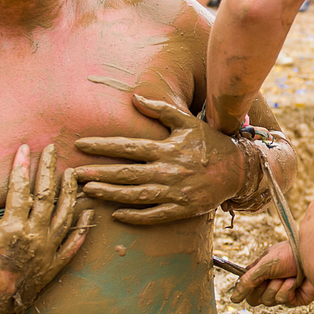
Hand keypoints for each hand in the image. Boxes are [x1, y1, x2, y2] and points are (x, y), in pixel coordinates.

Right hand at [0, 143, 92, 313]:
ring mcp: (47, 254)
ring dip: (70, 193)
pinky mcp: (52, 269)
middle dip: (49, 169)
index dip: (23, 166)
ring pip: (66, 217)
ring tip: (72, 174)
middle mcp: (35, 238)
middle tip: (52, 149)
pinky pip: (73, 247)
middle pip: (47, 196)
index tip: (25, 147)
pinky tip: (88, 215)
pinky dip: (82, 230)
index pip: (22, 188)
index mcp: (13, 227)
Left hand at [72, 94, 245, 224]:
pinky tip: (117, 215)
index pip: (128, 147)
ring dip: (111, 194)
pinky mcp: (183, 209)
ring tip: (89, 191)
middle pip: (127, 173)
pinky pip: (155, 215)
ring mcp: (175, 192)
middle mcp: (169, 171)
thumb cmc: (210, 143)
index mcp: (167, 148)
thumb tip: (135, 97)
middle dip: (99, 173)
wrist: (239, 169)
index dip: (103, 146)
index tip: (80, 145)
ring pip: (137, 195)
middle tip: (74, 174)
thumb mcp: (187, 121)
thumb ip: (161, 110)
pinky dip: (136, 216)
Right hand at [231, 240, 313, 306]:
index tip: (251, 281)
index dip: (246, 286)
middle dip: (262, 287)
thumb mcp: (265, 264)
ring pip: (267, 301)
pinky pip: (282, 301)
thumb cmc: (290, 253)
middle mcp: (270, 282)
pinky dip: (287, 290)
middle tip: (270, 277)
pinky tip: (294, 282)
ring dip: (276, 287)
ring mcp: (281, 290)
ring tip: (287, 276)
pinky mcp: (294, 298)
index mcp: (261, 271)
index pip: (246, 286)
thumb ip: (248, 281)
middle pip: (254, 298)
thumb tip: (234, 298)